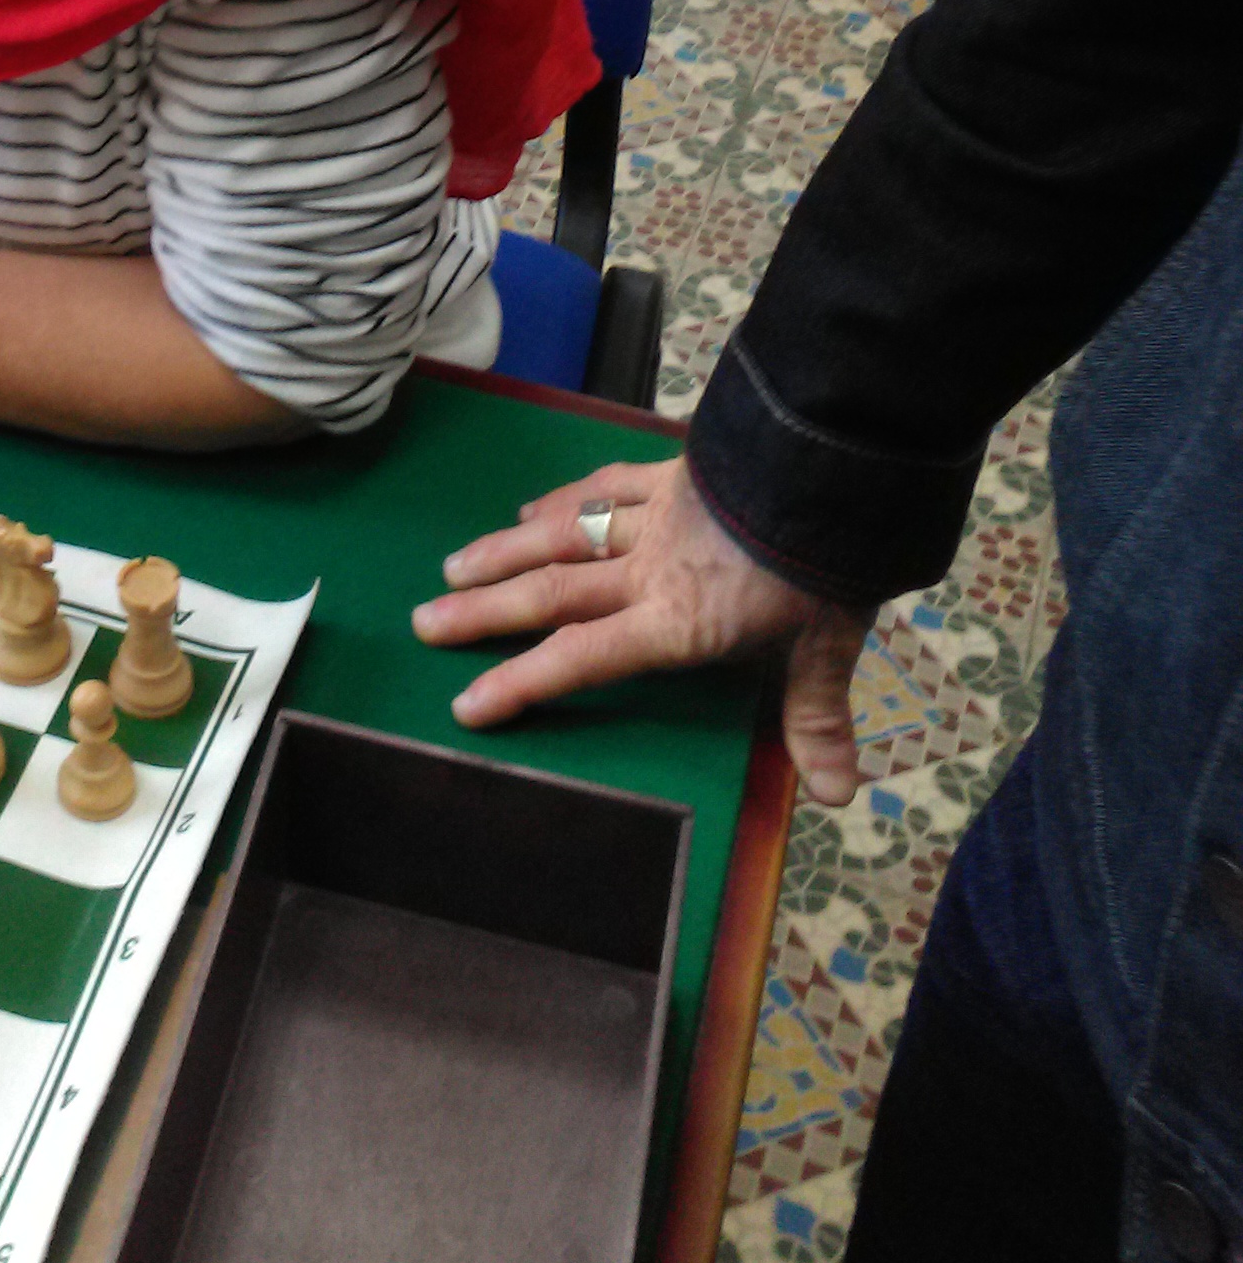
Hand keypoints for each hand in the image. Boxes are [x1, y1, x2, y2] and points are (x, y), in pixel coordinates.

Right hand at [410, 455, 874, 805]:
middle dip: (483, 612)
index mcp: (676, 618)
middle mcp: (646, 568)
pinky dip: (562, 499)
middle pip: (551, 592)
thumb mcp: (827, 644)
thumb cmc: (824, 562)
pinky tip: (532, 506)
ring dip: (503, 551)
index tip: (466, 705)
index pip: (583, 657)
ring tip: (452, 566)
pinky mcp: (667, 473)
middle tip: (424, 623)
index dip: (521, 682)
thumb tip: (837, 797)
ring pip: (562, 534)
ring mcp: (652, 514)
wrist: (827, 465)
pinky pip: (603, 485)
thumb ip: (815, 716)